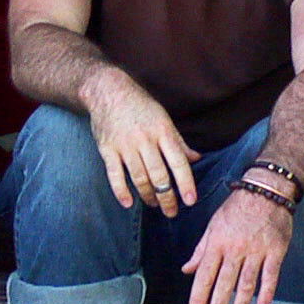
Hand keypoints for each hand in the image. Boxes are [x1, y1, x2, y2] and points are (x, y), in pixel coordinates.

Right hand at [84, 72, 200, 216]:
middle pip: (159, 175)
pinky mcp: (107, 149)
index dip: (185, 183)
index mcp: (163, 131)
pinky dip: (121, 191)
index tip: (191, 201)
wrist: (108, 91)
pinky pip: (114, 174)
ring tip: (154, 205)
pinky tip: (128, 203)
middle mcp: (145, 140)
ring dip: (148, 196)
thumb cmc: (140, 105)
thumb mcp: (164, 119)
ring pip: (139, 178)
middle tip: (172, 212)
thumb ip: (179, 142)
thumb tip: (196, 159)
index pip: (178, 163)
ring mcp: (125, 145)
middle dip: (167, 197)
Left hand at [183, 191, 294, 303]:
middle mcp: (235, 249)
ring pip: (246, 284)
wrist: (266, 191)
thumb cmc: (236, 209)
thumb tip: (187, 270)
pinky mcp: (275, 251)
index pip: (204, 276)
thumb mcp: (213, 226)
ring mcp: (256, 251)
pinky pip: (270, 276)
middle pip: (224, 284)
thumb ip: (201, 250)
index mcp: (217, 243)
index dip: (198, 297)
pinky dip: (267, 293)